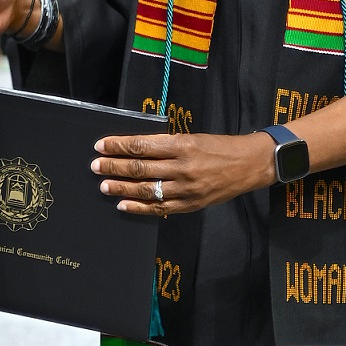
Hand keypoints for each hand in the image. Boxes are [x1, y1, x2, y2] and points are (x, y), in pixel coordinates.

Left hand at [93, 129, 274, 214]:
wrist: (249, 165)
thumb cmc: (219, 147)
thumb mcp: (193, 137)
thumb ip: (166, 145)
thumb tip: (134, 149)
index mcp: (183, 145)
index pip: (142, 146)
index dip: (119, 146)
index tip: (101, 145)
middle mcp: (183, 168)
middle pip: (140, 168)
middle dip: (114, 167)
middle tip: (95, 165)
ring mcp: (186, 189)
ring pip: (146, 190)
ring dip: (122, 187)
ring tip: (103, 185)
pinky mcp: (190, 205)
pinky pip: (159, 208)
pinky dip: (139, 207)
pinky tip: (122, 204)